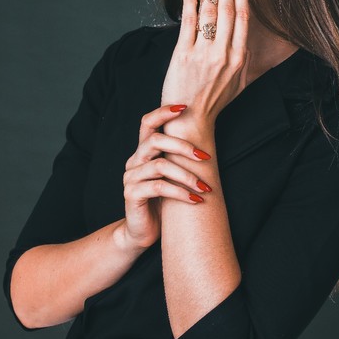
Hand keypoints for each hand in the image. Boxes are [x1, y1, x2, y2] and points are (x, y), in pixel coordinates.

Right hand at [120, 104, 213, 248]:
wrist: (142, 232)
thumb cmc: (162, 202)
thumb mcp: (172, 177)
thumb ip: (179, 159)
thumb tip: (208, 143)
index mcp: (143, 151)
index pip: (147, 122)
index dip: (163, 112)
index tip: (185, 106)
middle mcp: (134, 161)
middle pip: (155, 140)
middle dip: (183, 146)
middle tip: (206, 158)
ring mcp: (130, 177)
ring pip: (160, 165)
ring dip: (187, 175)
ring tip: (205, 187)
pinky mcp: (132, 195)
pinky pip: (158, 188)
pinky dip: (180, 192)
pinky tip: (195, 200)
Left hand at [161, 0, 249, 127]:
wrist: (191, 119)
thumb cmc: (215, 101)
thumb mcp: (238, 81)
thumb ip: (243, 57)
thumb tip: (244, 35)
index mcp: (239, 58)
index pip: (242, 17)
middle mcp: (224, 54)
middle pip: (226, 10)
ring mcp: (203, 54)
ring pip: (208, 12)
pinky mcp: (183, 56)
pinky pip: (188, 23)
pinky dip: (190, 2)